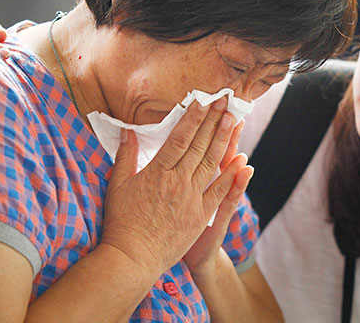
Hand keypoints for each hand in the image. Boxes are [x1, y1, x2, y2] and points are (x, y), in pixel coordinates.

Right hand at [101, 97, 243, 275]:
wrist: (133, 258)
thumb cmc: (121, 222)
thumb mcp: (117, 186)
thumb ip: (125, 156)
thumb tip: (127, 131)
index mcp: (157, 172)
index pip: (179, 138)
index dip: (193, 118)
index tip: (203, 101)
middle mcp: (177, 181)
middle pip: (199, 145)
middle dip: (213, 120)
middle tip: (224, 101)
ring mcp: (191, 198)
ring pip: (211, 162)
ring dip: (224, 139)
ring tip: (233, 119)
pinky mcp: (201, 214)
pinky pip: (219, 191)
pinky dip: (231, 174)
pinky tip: (241, 159)